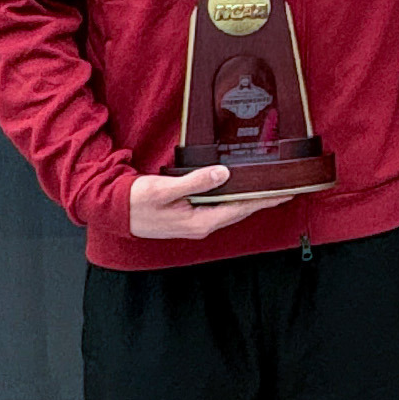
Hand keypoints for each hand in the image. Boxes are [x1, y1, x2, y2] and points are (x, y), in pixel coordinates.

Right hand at [128, 167, 290, 239]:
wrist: (113, 211)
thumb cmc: (135, 201)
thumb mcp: (164, 189)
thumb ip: (195, 182)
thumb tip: (223, 174)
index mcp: (200, 222)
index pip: (241, 209)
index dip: (264, 200)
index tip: (285, 192)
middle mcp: (201, 225)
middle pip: (240, 211)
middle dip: (263, 200)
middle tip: (286, 188)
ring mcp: (195, 222)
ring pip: (230, 210)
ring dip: (250, 199)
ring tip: (269, 188)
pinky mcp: (190, 215)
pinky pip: (219, 207)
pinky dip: (233, 198)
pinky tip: (239, 189)